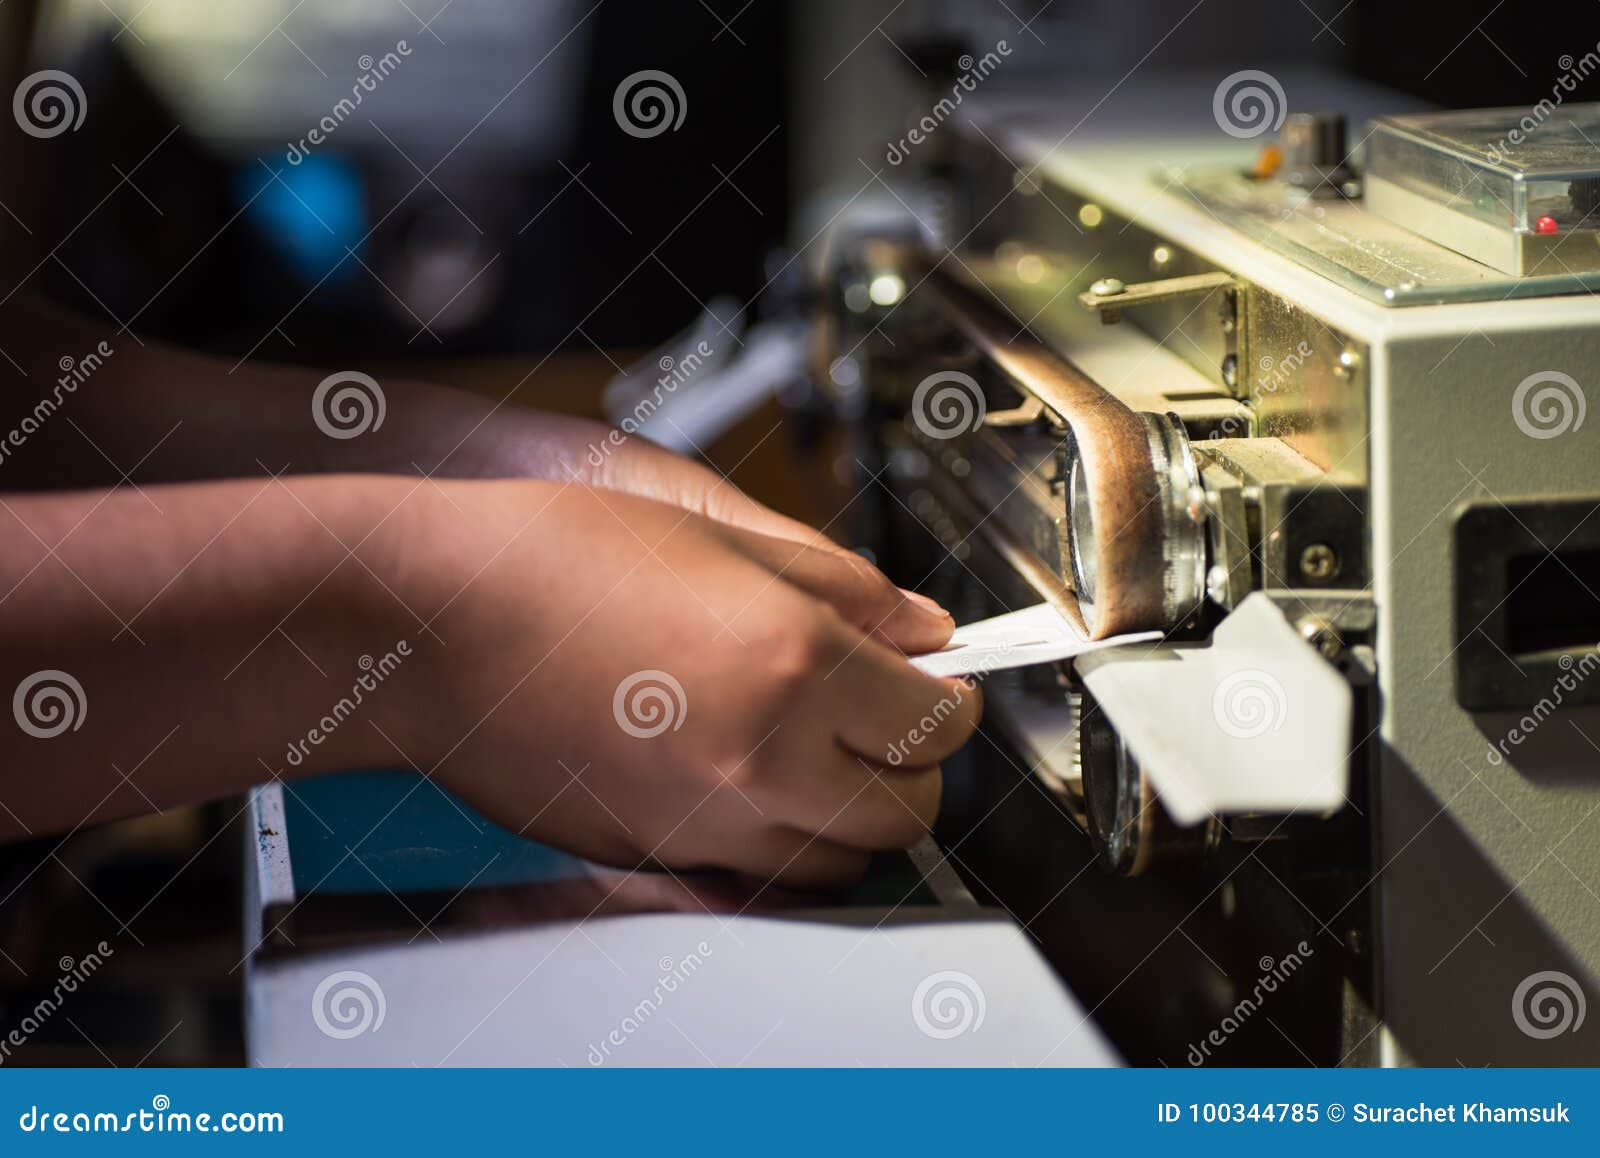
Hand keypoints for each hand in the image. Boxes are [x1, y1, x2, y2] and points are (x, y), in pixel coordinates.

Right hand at [392, 481, 978, 888]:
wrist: (423, 625)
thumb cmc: (546, 560)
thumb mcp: (715, 532)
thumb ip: (841, 588)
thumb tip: (920, 628)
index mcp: (792, 662)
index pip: (938, 719)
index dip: (954, 695)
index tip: (943, 680)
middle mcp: (762, 761)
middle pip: (909, 812)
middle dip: (918, 763)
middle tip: (892, 715)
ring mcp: (706, 824)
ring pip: (843, 862)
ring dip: (856, 811)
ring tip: (823, 751)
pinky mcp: (657, 857)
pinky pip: (763, 877)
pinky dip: (785, 842)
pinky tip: (754, 781)